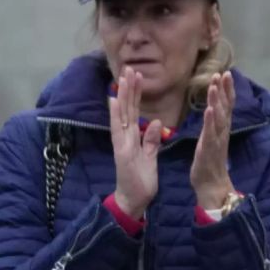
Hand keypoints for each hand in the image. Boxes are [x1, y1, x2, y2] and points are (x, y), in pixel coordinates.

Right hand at [110, 66, 161, 217]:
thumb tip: (155, 122)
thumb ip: (151, 140)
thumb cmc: (142, 181)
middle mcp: (124, 138)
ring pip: (122, 115)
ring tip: (124, 77)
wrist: (134, 202)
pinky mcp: (122, 152)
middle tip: (129, 67)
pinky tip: (115, 100)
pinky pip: (119, 131)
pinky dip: (116, 115)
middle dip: (129, 89)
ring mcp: (122, 144)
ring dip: (123, 95)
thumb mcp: (150, 156)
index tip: (137, 76)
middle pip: (127, 109)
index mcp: (133, 138)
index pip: (134, 112)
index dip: (135, 95)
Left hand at [190, 72, 236, 209]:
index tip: (225, 74)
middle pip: (226, 107)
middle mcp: (222, 131)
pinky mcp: (210, 148)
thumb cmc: (209, 163)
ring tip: (214, 85)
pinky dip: (211, 120)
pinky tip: (210, 109)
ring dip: (217, 100)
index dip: (226, 89)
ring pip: (219, 116)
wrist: (211, 185)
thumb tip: (213, 110)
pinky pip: (211, 132)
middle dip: (225, 89)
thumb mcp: (211, 139)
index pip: (226, 105)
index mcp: (222, 128)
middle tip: (224, 73)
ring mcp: (217, 139)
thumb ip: (213, 125)